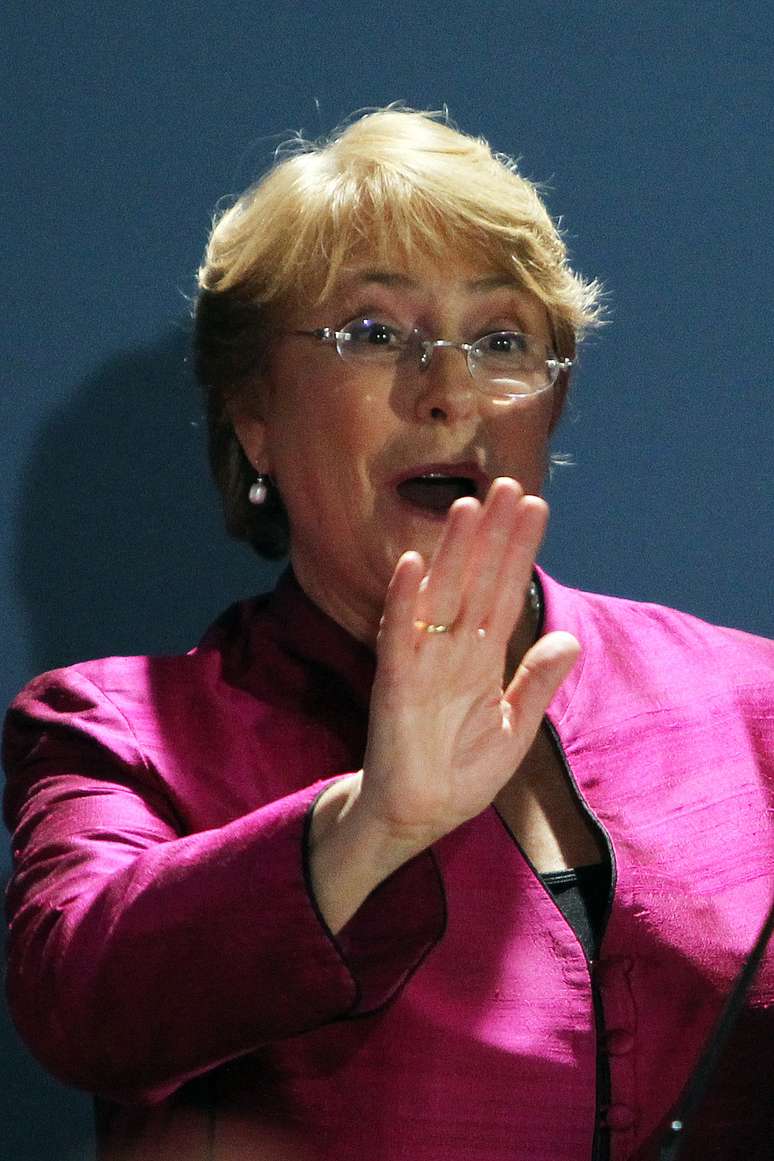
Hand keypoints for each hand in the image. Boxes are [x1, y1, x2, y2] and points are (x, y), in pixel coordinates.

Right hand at [355, 477, 579, 852]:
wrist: (418, 817)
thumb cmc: (460, 772)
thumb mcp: (513, 729)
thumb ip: (536, 683)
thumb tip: (569, 638)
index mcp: (482, 657)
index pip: (505, 591)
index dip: (520, 551)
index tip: (537, 507)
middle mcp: (453, 649)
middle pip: (477, 580)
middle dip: (494, 535)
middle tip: (510, 484)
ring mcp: (423, 662)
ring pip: (440, 596)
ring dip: (452, 552)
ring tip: (469, 506)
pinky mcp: (395, 684)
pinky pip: (398, 637)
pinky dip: (403, 601)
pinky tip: (411, 564)